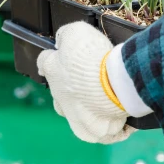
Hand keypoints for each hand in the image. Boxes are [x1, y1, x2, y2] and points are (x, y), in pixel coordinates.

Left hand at [37, 22, 134, 143]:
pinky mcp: (92, 132)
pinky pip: (100, 133)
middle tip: (90, 82)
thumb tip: (63, 41)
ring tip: (106, 105)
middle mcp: (59, 97)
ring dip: (88, 110)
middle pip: (59, 94)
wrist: (112, 85)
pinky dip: (110, 128)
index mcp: (52, 70)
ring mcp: (74, 117)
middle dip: (70, 89)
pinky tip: (120, 121)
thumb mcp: (75, 31)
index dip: (51, 58)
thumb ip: (66, 35)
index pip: (44, 62)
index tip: (57, 56)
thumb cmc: (93, 57)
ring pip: (76, 115)